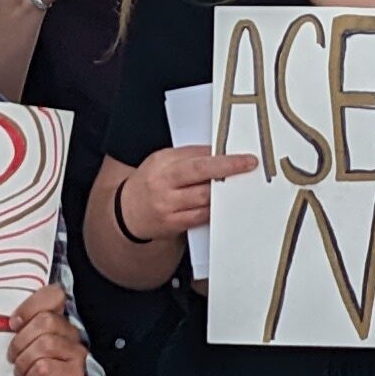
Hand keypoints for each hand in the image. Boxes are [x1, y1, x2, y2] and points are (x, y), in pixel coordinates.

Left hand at [3, 284, 88, 375]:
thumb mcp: (15, 346)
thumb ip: (16, 327)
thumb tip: (4, 315)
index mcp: (56, 322)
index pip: (54, 294)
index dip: (30, 306)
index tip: (13, 324)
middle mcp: (70, 336)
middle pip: (45, 320)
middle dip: (21, 340)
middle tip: (13, 356)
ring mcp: (76, 356)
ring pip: (46, 343)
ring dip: (24, 360)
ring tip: (21, 371)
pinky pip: (46, 366)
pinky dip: (31, 375)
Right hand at [113, 145, 254, 246]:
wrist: (126, 213)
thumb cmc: (149, 184)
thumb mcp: (161, 163)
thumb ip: (187, 158)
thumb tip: (219, 154)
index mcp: (161, 161)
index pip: (194, 153)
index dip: (219, 153)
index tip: (239, 153)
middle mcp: (162, 182)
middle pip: (200, 171)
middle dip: (227, 167)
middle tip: (248, 163)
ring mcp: (167, 204)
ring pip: (204, 196)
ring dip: (225, 191)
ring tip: (240, 186)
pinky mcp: (172, 223)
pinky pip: (201, 216)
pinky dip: (215, 210)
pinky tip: (225, 205)